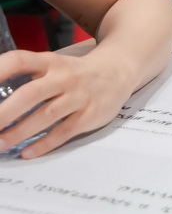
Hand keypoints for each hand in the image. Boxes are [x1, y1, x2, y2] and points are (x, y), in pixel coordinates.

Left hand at [0, 50, 134, 157]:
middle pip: (31, 94)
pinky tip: (27, 153)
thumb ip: (27, 77)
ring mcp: (79, 96)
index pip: (19, 61)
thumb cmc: (75, 72)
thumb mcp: (52, 65)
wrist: (119, 71)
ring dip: (20, 132)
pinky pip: (64, 132)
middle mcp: (64, 77)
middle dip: (5, 112)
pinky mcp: (90, 115)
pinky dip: (44, 144)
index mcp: (50, 62)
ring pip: (46, 116)